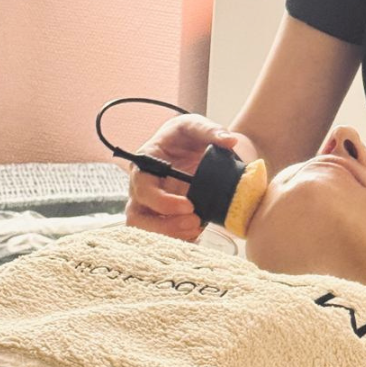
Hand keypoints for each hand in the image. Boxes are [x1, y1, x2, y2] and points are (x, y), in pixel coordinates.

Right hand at [124, 114, 237, 241]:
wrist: (199, 150)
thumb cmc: (189, 136)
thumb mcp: (197, 126)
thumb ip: (210, 130)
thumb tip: (229, 140)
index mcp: (145, 164)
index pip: (141, 188)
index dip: (161, 201)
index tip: (188, 205)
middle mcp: (143, 189)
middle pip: (136, 217)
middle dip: (164, 226)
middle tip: (194, 222)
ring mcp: (151, 207)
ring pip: (147, 231)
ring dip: (171, 236)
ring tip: (198, 229)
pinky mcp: (164, 219)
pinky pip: (164, 238)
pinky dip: (180, 240)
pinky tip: (198, 233)